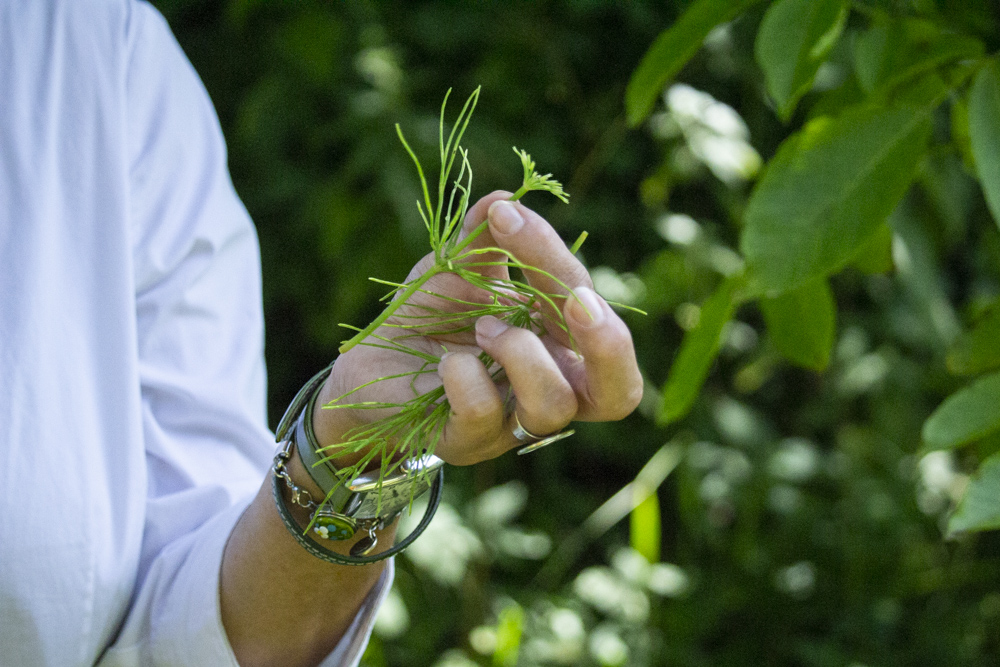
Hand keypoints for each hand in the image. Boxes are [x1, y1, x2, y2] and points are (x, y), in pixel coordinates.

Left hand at [313, 191, 642, 465]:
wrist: (367, 365)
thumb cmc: (431, 316)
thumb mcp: (460, 267)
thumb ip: (485, 238)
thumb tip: (504, 198)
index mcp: (562, 346)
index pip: (590, 312)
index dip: (558, 261)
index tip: (506, 216)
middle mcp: (550, 389)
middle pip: (619, 394)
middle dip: (608, 343)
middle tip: (576, 299)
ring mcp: (511, 423)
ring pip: (554, 404)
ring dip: (519, 350)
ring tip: (482, 327)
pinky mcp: (466, 439)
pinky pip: (486, 413)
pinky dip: (466, 375)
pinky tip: (445, 360)